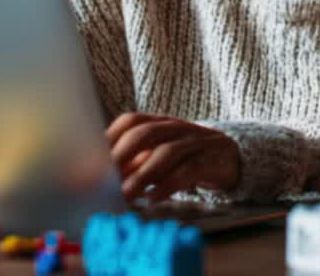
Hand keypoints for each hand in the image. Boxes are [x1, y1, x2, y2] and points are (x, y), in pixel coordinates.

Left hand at [106, 113, 240, 200]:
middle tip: (103, 181)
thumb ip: (132, 164)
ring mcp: (196, 142)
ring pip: (167, 152)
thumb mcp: (157, 156)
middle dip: (122, 156)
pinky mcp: (212, 160)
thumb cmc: (184, 159)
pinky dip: (170, 184)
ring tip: (126, 195)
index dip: (110, 138)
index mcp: (159, 123)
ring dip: (143, 175)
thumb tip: (97, 181)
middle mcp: (176, 128)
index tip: (90, 161)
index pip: (131, 121)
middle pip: (146, 133)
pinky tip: (154, 199)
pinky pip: (190, 170)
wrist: (230, 157)